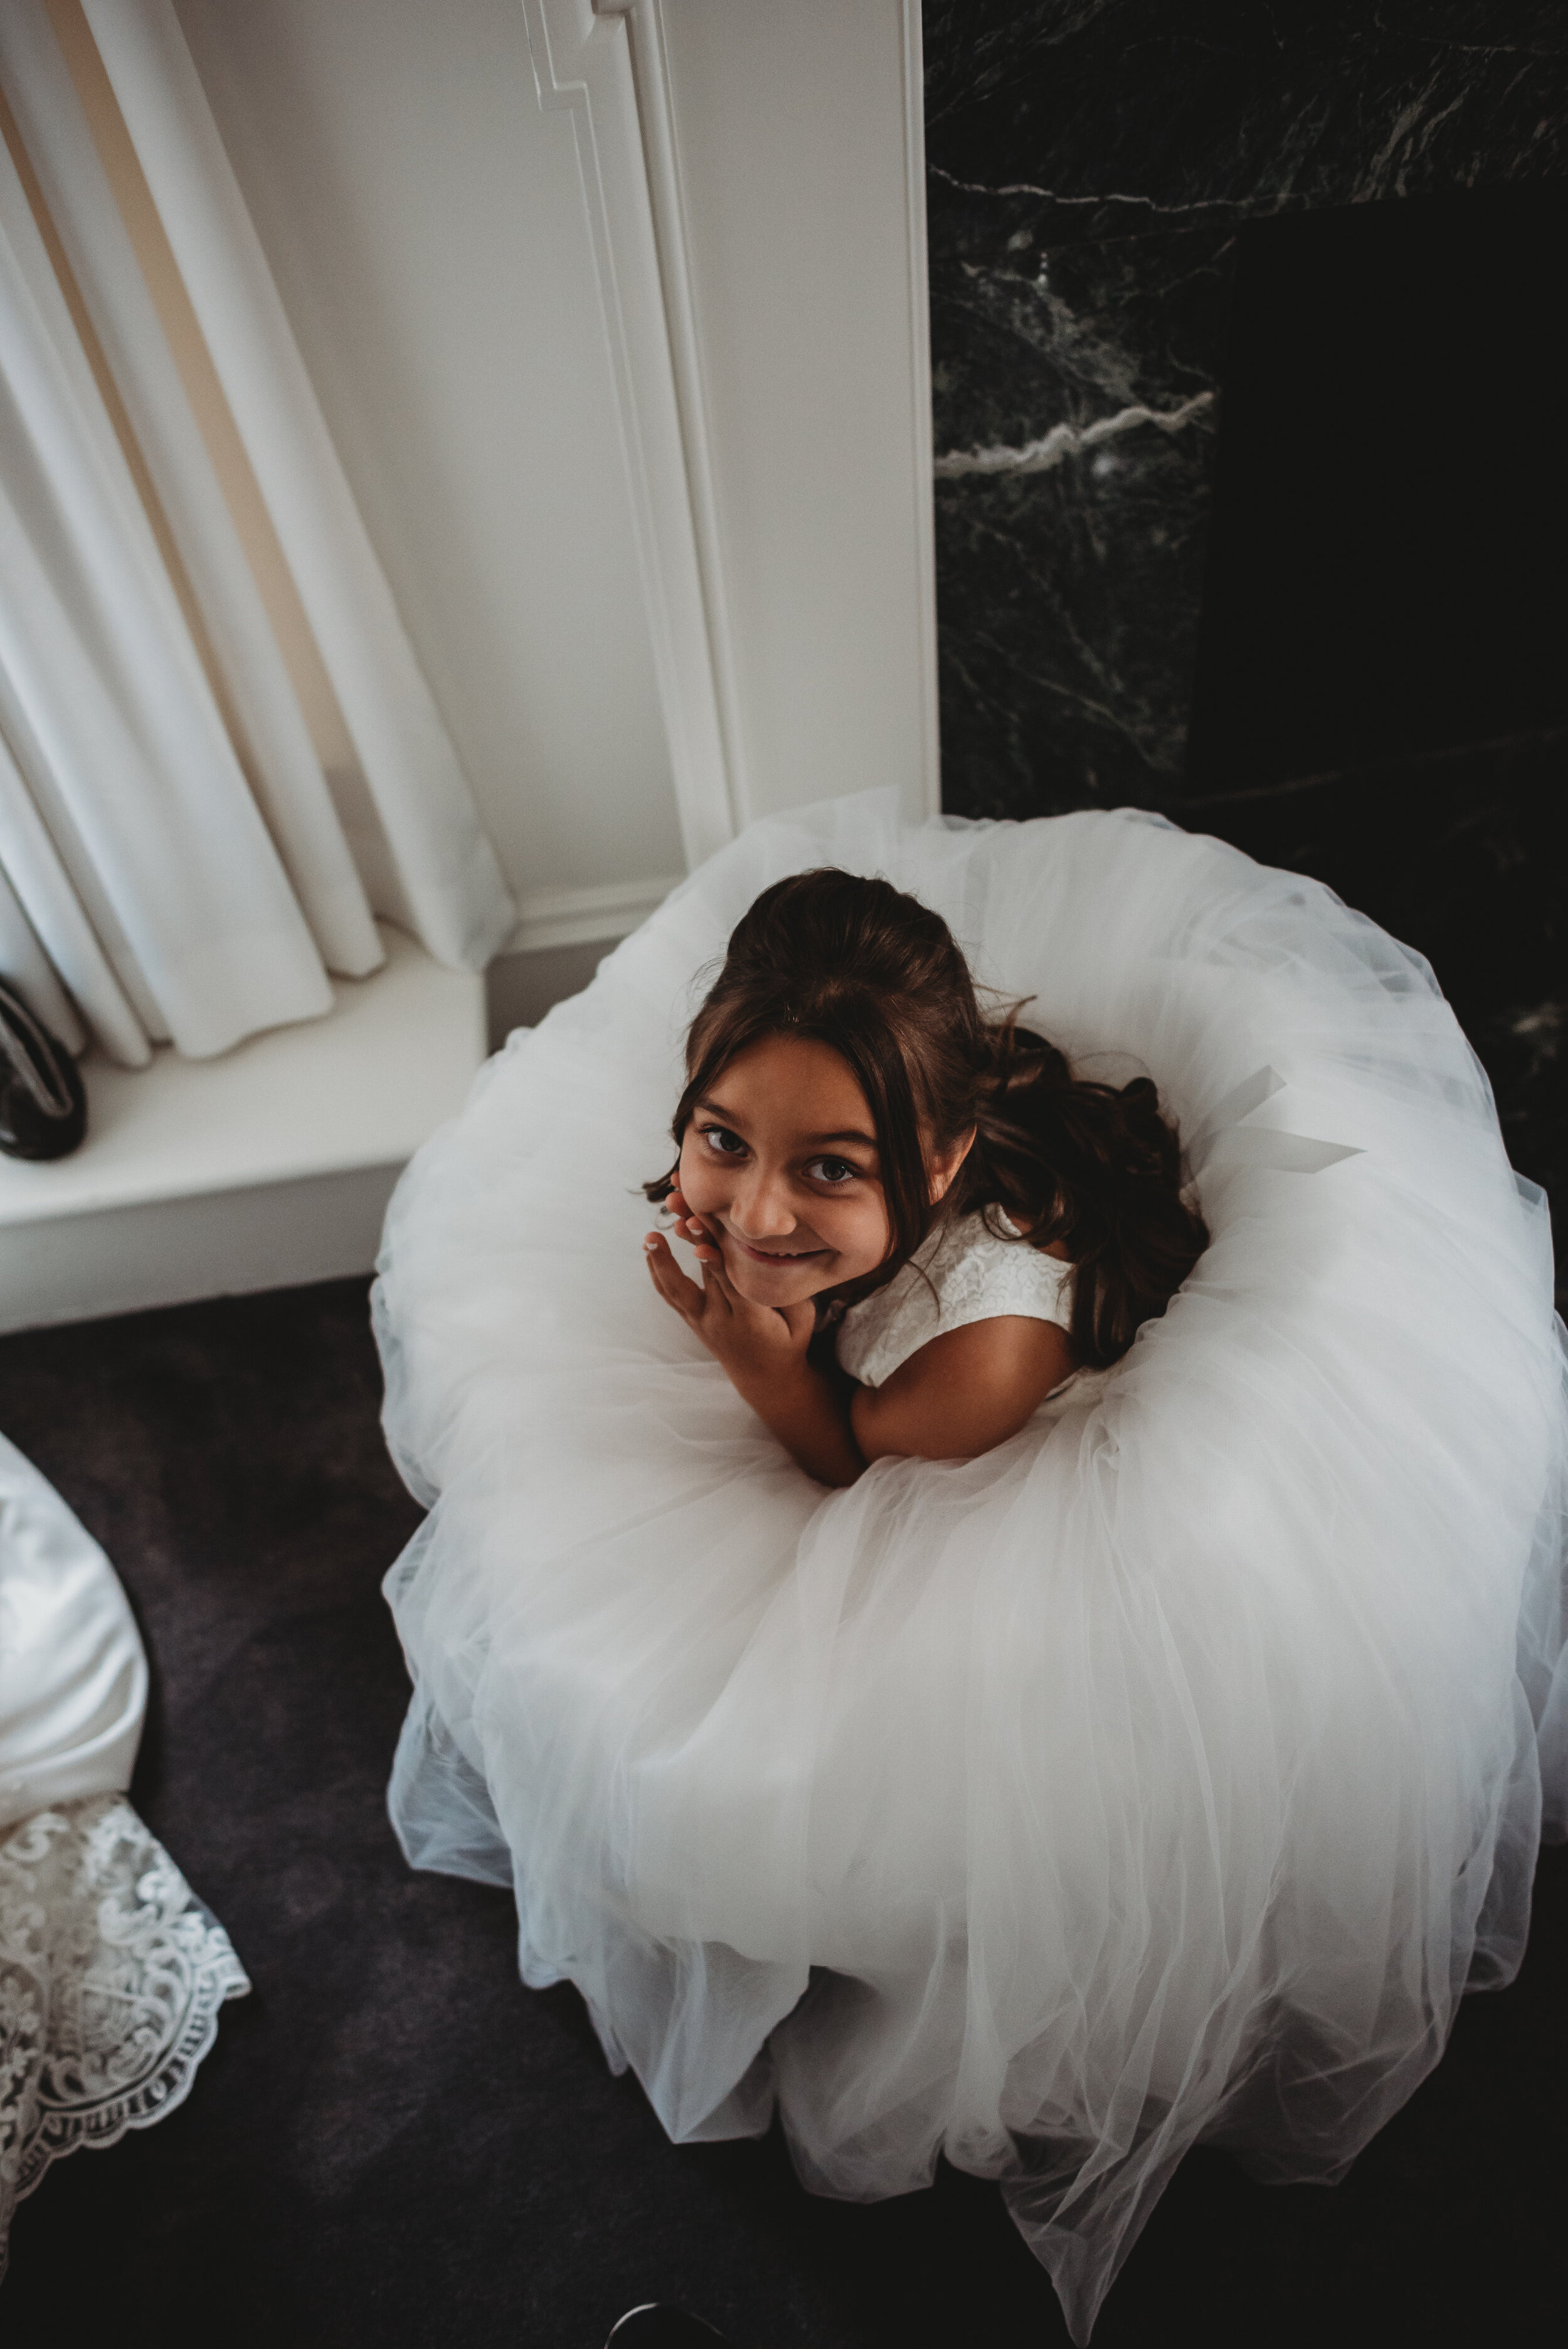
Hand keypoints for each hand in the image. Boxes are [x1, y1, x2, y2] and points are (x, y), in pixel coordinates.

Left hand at [644, 1188, 813, 1391]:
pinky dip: (659, 1271)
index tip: (705, 1235)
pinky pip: (671, 1295)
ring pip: (677, 1290)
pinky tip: (651, 1249)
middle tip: (682, 1215)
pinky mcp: (693, 1320)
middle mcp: (721, 1320)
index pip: (732, 1282)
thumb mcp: (800, 1319)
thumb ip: (787, 1289)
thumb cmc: (789, 1342)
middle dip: (693, 1242)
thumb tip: (782, 1252)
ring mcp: (702, 1322)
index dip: (717, 1258)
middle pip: (703, 1276)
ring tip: (650, 1236)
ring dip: (662, 1261)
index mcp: (751, 1320)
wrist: (766, 1379)